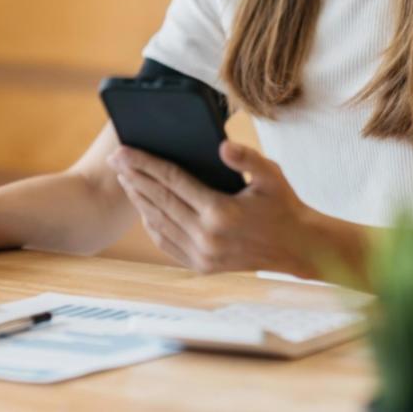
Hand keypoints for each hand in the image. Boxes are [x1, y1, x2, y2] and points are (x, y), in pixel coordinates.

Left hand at [106, 141, 314, 274]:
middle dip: (133, 177)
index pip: (172, 181)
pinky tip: (144, 209)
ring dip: (139, 200)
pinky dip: (152, 225)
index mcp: (220, 211)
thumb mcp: (271, 175)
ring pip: (159, 223)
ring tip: (125, 179)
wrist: (298, 248)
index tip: (123, 150)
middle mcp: (207, 236)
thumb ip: (247, 157)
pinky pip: (167, 244)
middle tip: (114, 160)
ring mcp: (203, 255)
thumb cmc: (284, 205)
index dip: (145, 163)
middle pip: (159, 201)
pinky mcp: (202, 267)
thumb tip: (222, 145)